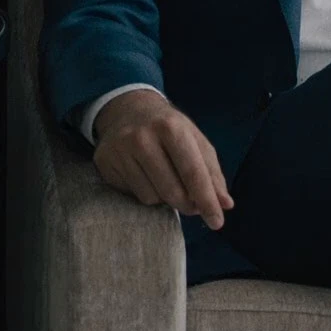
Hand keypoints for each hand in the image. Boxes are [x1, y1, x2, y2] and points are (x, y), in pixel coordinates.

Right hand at [92, 89, 235, 228]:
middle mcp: (142, 137)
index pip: (193, 173)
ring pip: (151, 198)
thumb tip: (225, 204)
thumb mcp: (195, 140)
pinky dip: (145, 192)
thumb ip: (212, 172)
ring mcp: (120, 150)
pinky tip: (144, 175)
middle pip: (172, 192)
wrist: (127, 108)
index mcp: (171, 127)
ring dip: (164, 197)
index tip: (217, 222)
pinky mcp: (105, 162)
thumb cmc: (169, 128)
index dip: (207, 201)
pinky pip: (133, 195)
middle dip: (187, 204)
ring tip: (163, 178)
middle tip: (191, 201)